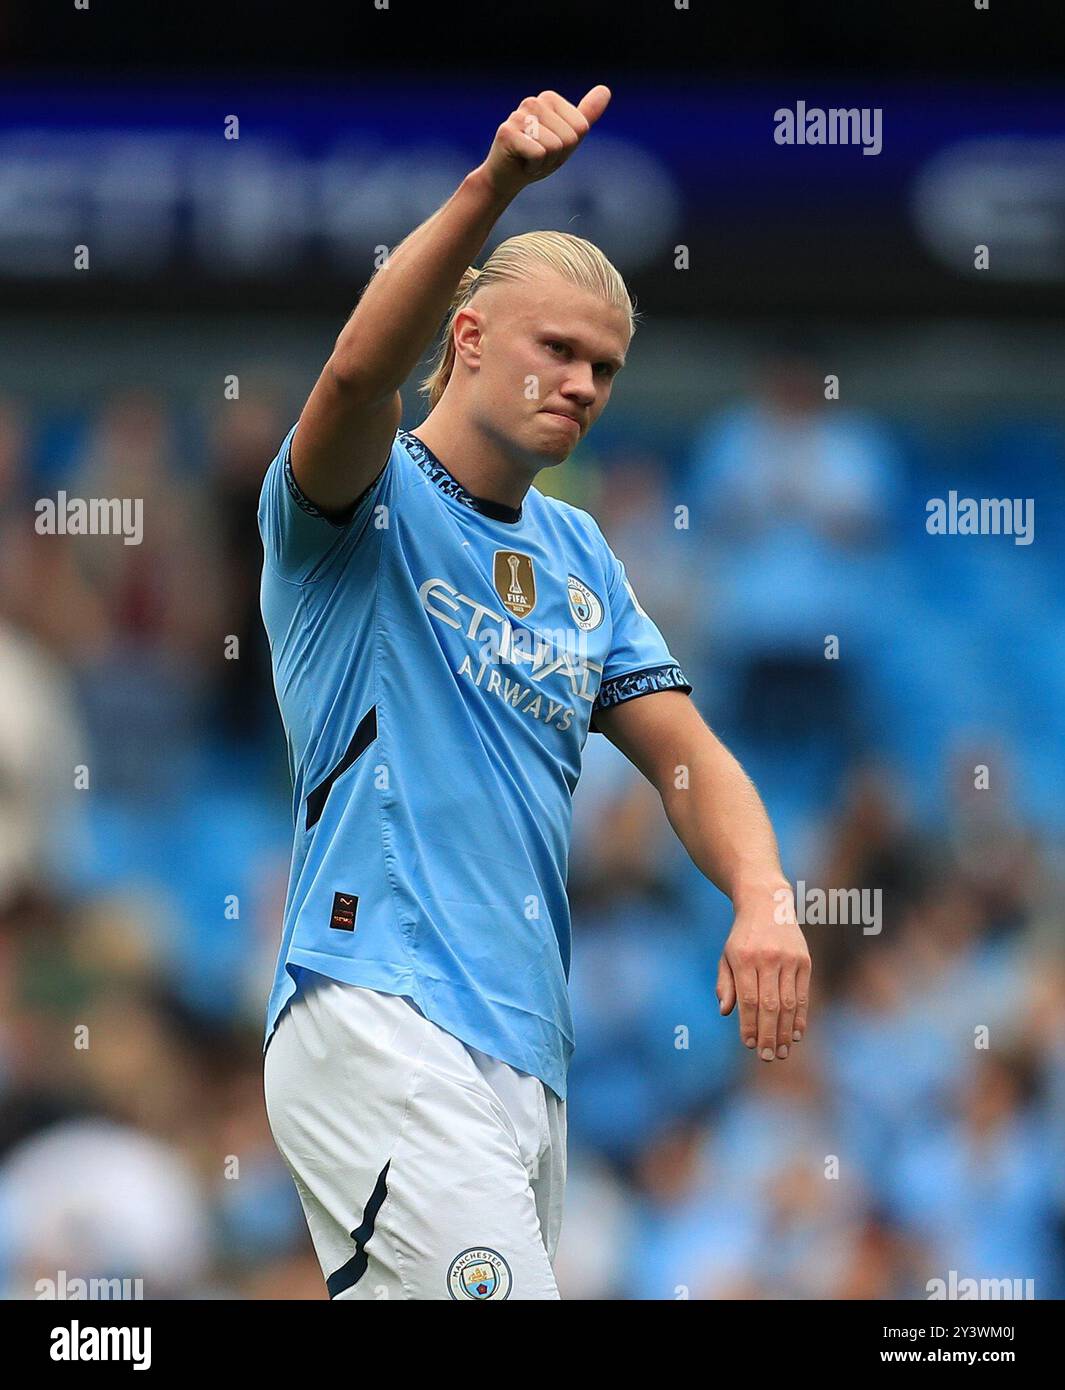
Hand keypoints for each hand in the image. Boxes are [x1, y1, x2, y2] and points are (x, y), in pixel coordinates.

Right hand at [478, 86, 611, 199]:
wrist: (505, 179)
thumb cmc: (537, 158)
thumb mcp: (566, 137)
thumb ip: (586, 115)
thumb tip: (606, 89)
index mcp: (549, 99)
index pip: (580, 128)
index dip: (569, 147)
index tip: (551, 149)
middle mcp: (533, 101)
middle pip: (569, 137)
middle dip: (557, 156)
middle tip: (539, 157)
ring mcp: (518, 115)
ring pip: (555, 146)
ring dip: (545, 163)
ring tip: (530, 159)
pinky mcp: (507, 133)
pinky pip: (539, 155)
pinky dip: (533, 168)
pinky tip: (521, 163)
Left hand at [716, 883, 811, 1060]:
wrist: (767, 903)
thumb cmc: (742, 936)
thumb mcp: (726, 955)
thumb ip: (725, 984)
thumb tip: (726, 1012)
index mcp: (744, 958)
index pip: (748, 999)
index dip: (749, 1024)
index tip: (749, 1045)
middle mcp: (768, 959)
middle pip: (770, 1004)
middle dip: (769, 1034)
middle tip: (768, 1056)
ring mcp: (789, 959)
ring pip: (789, 1002)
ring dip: (787, 1031)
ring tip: (783, 1051)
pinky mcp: (805, 960)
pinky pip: (803, 994)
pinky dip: (801, 1016)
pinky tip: (797, 1033)